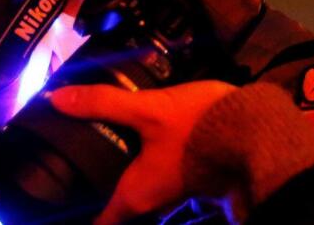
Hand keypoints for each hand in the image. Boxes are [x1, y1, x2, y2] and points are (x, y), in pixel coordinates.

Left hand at [49, 80, 237, 224]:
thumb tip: (56, 100)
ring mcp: (176, 192)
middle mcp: (155, 204)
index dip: (78, 214)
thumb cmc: (201, 126)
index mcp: (136, 197)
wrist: (257, 128)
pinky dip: (146, 163)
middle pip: (119, 209)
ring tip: (107, 149)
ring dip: (125, 176)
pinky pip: (160, 178)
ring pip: (141, 193)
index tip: (61, 200)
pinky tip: (143, 137)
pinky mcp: (192, 176)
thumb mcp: (148, 109)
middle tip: (78, 168)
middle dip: (101, 193)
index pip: (99, 223)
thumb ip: (103, 103)